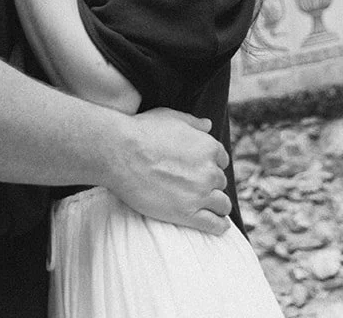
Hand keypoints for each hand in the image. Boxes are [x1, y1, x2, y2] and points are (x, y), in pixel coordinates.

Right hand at [110, 109, 230, 234]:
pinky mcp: (188, 214)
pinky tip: (220, 225)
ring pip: (222, 204)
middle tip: (194, 185)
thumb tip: (208, 125)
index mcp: (208, 147)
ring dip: (217, 204)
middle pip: (219, 181)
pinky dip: (220, 225)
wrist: (121, 153)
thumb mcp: (170, 117)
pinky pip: (215, 224)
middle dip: (210, 183)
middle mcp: (209, 171)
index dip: (211, 164)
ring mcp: (200, 194)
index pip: (221, 159)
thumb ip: (193, 122)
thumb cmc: (143, 131)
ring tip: (209, 207)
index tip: (201, 168)